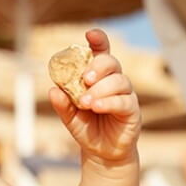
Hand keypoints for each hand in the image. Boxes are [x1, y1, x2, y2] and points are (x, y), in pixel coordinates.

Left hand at [49, 29, 140, 162]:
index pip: (101, 52)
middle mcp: (113, 81)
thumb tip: (53, 89)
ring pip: (119, 81)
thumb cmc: (86, 128)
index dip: (98, 40)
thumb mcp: (69, 116)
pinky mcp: (132, 110)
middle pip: (111, 62)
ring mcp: (125, 95)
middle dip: (97, 66)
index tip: (90, 34)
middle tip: (84, 78)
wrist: (100, 151)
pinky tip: (96, 107)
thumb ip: (62, 103)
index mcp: (98, 77)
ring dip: (100, 89)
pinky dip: (109, 102)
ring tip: (85, 102)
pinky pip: (124, 101)